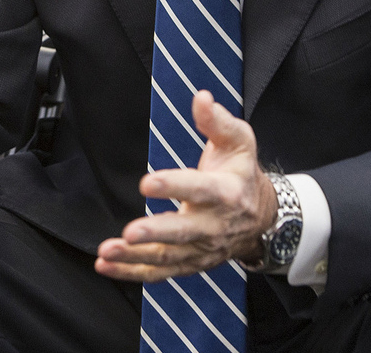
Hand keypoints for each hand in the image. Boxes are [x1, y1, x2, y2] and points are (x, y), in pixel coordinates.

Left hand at [95, 89, 274, 282]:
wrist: (263, 218)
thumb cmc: (241, 174)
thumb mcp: (238, 142)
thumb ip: (217, 121)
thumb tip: (200, 98)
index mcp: (226, 192)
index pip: (200, 190)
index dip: (174, 186)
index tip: (147, 183)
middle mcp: (215, 225)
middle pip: (184, 232)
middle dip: (156, 233)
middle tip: (130, 232)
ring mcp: (202, 248)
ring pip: (168, 257)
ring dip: (135, 258)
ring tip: (108, 252)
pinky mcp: (190, 262)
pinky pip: (160, 272)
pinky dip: (132, 272)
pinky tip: (107, 265)